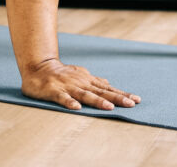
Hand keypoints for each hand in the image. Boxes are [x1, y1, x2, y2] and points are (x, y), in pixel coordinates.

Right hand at [21, 59, 141, 110]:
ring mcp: (68, 87)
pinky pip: (63, 98)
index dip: (122, 94)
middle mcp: (81, 83)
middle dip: (117, 98)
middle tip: (131, 104)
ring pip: (85, 95)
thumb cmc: (61, 74)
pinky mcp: (54, 91)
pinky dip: (69, 102)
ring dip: (97, 101)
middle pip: (101, 92)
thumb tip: (108, 84)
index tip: (137, 100)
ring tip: (109, 107)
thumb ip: (94, 81)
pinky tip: (76, 108)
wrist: (39, 68)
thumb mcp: (80, 75)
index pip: (108, 89)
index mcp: (88, 81)